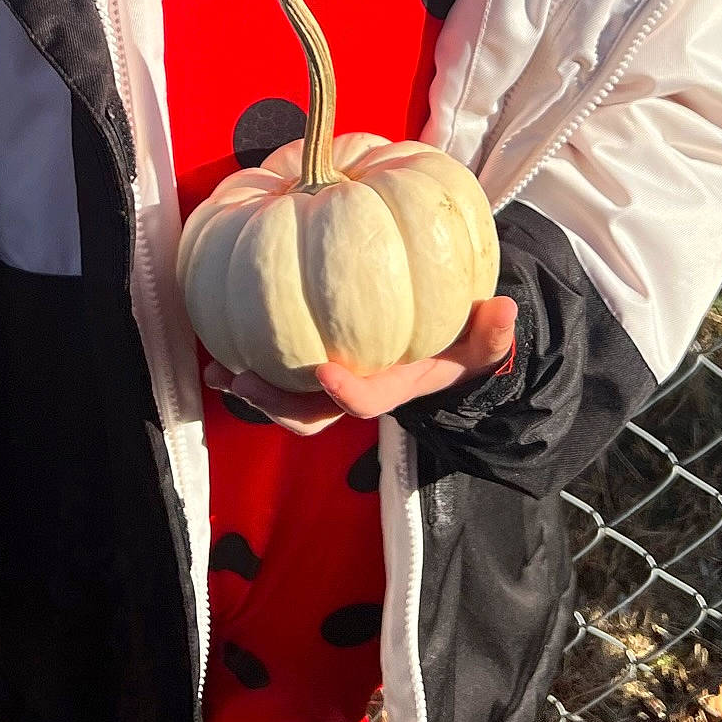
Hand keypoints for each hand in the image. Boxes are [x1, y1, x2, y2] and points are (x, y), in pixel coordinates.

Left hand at [203, 296, 518, 433]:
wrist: (445, 351)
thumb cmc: (462, 342)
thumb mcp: (484, 341)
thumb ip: (494, 332)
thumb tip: (504, 308)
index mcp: (395, 387)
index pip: (367, 401)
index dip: (346, 393)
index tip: (324, 371)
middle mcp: (358, 390)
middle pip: (311, 414)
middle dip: (276, 403)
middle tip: (242, 379)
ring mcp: (333, 383)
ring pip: (288, 399)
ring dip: (253, 388)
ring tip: (218, 368)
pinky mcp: (313, 365)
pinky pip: (280, 368)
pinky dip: (250, 353)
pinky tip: (217, 330)